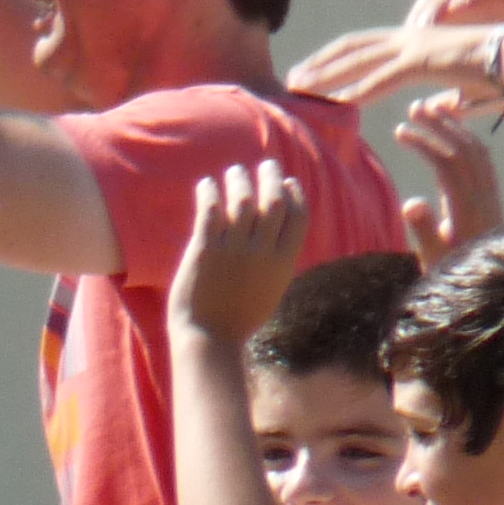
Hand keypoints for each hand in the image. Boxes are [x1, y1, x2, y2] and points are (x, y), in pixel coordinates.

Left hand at [170, 159, 309, 341]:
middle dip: (272, 177)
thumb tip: (277, 237)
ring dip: (239, 179)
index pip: (298, 216)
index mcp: (283, 262)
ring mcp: (234, 250)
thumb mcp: (271, 290)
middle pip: (273, 201)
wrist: (209, 339)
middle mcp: (262, 252)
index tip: (287, 182)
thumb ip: (276, 261)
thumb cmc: (238, 319)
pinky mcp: (205, 251)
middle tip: (266, 165)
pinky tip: (206, 185)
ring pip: (242, 200)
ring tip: (234, 172)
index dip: (295, 194)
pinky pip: (210, 211)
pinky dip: (209, 192)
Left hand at [289, 0, 503, 101]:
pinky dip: (359, 91)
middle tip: (291, 78)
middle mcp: (408, 37)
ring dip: (328, 75)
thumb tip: (428, 108)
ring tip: (301, 88)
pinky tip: (337, 102)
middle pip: (352, 47)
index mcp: (412, 39)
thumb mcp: (453, 82)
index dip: (333, 56)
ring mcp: (414, 46)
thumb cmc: (490, 72)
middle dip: (320, 62)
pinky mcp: (423, 61)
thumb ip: (432, 92)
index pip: (362, 45)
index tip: (309, 70)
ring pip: (360, 61)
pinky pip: (383, 79)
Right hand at [393, 100, 503, 265]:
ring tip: (432, 109)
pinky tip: (453, 130)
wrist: (491, 290)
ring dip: (455, 126)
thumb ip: (423, 232)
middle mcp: (484, 197)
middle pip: (464, 148)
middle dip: (440, 124)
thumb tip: (411, 201)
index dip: (425, 142)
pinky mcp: (492, 198)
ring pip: (477, 150)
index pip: (447, 163)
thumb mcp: (434, 260)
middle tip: (414, 106)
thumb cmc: (454, 277)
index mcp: (467, 210)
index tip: (400, 131)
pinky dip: (468, 137)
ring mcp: (491, 196)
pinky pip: (484, 158)